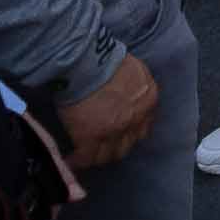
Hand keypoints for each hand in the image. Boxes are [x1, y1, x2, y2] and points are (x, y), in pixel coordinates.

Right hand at [55, 50, 159, 169]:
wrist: (87, 63)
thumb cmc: (107, 59)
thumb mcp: (135, 70)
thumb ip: (137, 86)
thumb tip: (130, 92)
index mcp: (148, 101)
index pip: (143, 127)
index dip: (130, 132)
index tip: (120, 134)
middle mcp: (135, 119)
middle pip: (127, 145)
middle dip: (116, 147)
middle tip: (103, 146)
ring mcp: (113, 131)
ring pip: (107, 155)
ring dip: (98, 156)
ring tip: (87, 156)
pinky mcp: (90, 137)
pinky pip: (85, 157)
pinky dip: (78, 160)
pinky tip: (70, 160)